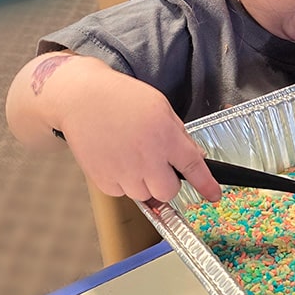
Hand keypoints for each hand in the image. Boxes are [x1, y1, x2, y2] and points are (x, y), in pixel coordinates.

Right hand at [56, 70, 221, 203]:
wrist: (82, 99)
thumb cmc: (121, 98)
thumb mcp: (161, 108)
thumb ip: (179, 135)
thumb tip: (193, 157)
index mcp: (165, 138)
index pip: (193, 168)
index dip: (206, 185)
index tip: (213, 195)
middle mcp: (146, 159)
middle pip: (167, 192)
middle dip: (167, 182)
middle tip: (158, 165)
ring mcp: (123, 172)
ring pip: (144, 195)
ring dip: (144, 182)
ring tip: (131, 157)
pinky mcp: (103, 180)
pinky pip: (122, 193)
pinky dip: (123, 182)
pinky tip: (117, 160)